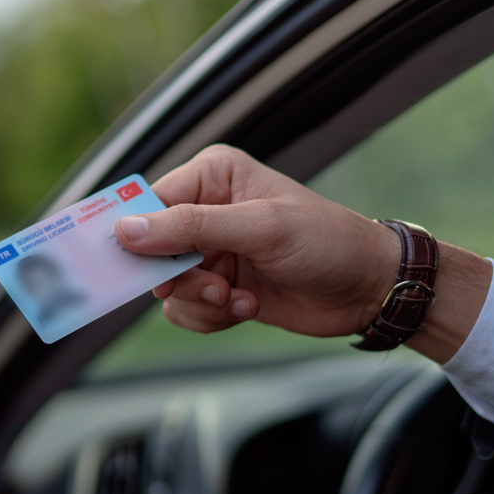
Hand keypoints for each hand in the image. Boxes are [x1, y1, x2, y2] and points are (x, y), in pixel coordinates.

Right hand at [113, 146, 489, 362]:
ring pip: (166, 287)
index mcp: (212, 176)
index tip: (124, 265)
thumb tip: (127, 230)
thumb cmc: (326, 242)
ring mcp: (212, 252)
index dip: (135, 236)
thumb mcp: (260, 228)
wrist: (369, 288)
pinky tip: (247, 307)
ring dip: (199, 301)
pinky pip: (186, 310)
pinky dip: (211, 317)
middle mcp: (206, 210)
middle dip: (179, 277)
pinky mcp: (219, 287)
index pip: (149, 204)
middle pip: (151, 251)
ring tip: (237, 298)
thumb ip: (191, 228)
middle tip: (213, 285)